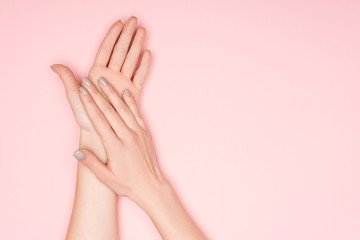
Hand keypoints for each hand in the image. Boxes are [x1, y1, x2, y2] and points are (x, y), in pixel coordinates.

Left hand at [51, 16, 150, 141]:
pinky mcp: (132, 93)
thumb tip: (54, 65)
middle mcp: (111, 77)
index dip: (112, 36)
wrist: (100, 135)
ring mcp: (122, 84)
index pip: (106, 50)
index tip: (119, 23)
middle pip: (121, 51)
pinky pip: (140, 76)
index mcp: (97, 74)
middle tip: (134, 20)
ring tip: (143, 31)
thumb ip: (68, 80)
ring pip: (131, 60)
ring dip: (137, 45)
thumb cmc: (86, 118)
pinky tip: (147, 53)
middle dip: (127, 35)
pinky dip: (144, 65)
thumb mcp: (75, 98)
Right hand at [73, 76, 165, 199]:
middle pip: (109, 110)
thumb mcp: (106, 177)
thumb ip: (91, 163)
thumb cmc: (128, 184)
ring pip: (123, 108)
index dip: (89, 104)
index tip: (81, 91)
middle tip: (87, 81)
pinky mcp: (145, 133)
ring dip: (112, 93)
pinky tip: (125, 92)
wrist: (151, 186)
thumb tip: (76, 151)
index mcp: (115, 146)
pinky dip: (130, 102)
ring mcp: (138, 133)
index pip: (99, 120)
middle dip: (96, 94)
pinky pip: (137, 113)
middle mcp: (127, 136)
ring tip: (103, 81)